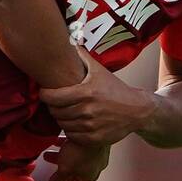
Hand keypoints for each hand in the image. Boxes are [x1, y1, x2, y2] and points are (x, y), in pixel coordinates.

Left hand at [41, 46, 156, 144]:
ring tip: (65, 111)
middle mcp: (87, 111)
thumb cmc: (115, 89)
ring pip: (62, 124)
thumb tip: (68, 41)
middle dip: (52, 106)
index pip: (53, 97)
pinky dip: (70, 130)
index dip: (45, 95)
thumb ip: (82, 57)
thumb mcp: (99, 71)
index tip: (44, 92)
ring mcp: (90, 126)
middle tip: (55, 102)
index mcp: (86, 93)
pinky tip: (74, 122)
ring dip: (61, 118)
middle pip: (55, 112)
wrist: (136, 110)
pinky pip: (71, 135)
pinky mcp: (93, 139)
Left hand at [43, 138, 110, 180]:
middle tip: (47, 155)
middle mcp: (97, 165)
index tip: (52, 174)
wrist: (94, 129)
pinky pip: (81, 142)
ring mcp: (98, 151)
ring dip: (64, 150)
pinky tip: (62, 134)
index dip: (61, 179)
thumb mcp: (64, 169)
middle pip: (74, 166)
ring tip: (52, 142)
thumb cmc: (81, 152)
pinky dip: (71, 141)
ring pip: (77, 153)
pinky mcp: (97, 139)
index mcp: (90, 176)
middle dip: (59, 162)